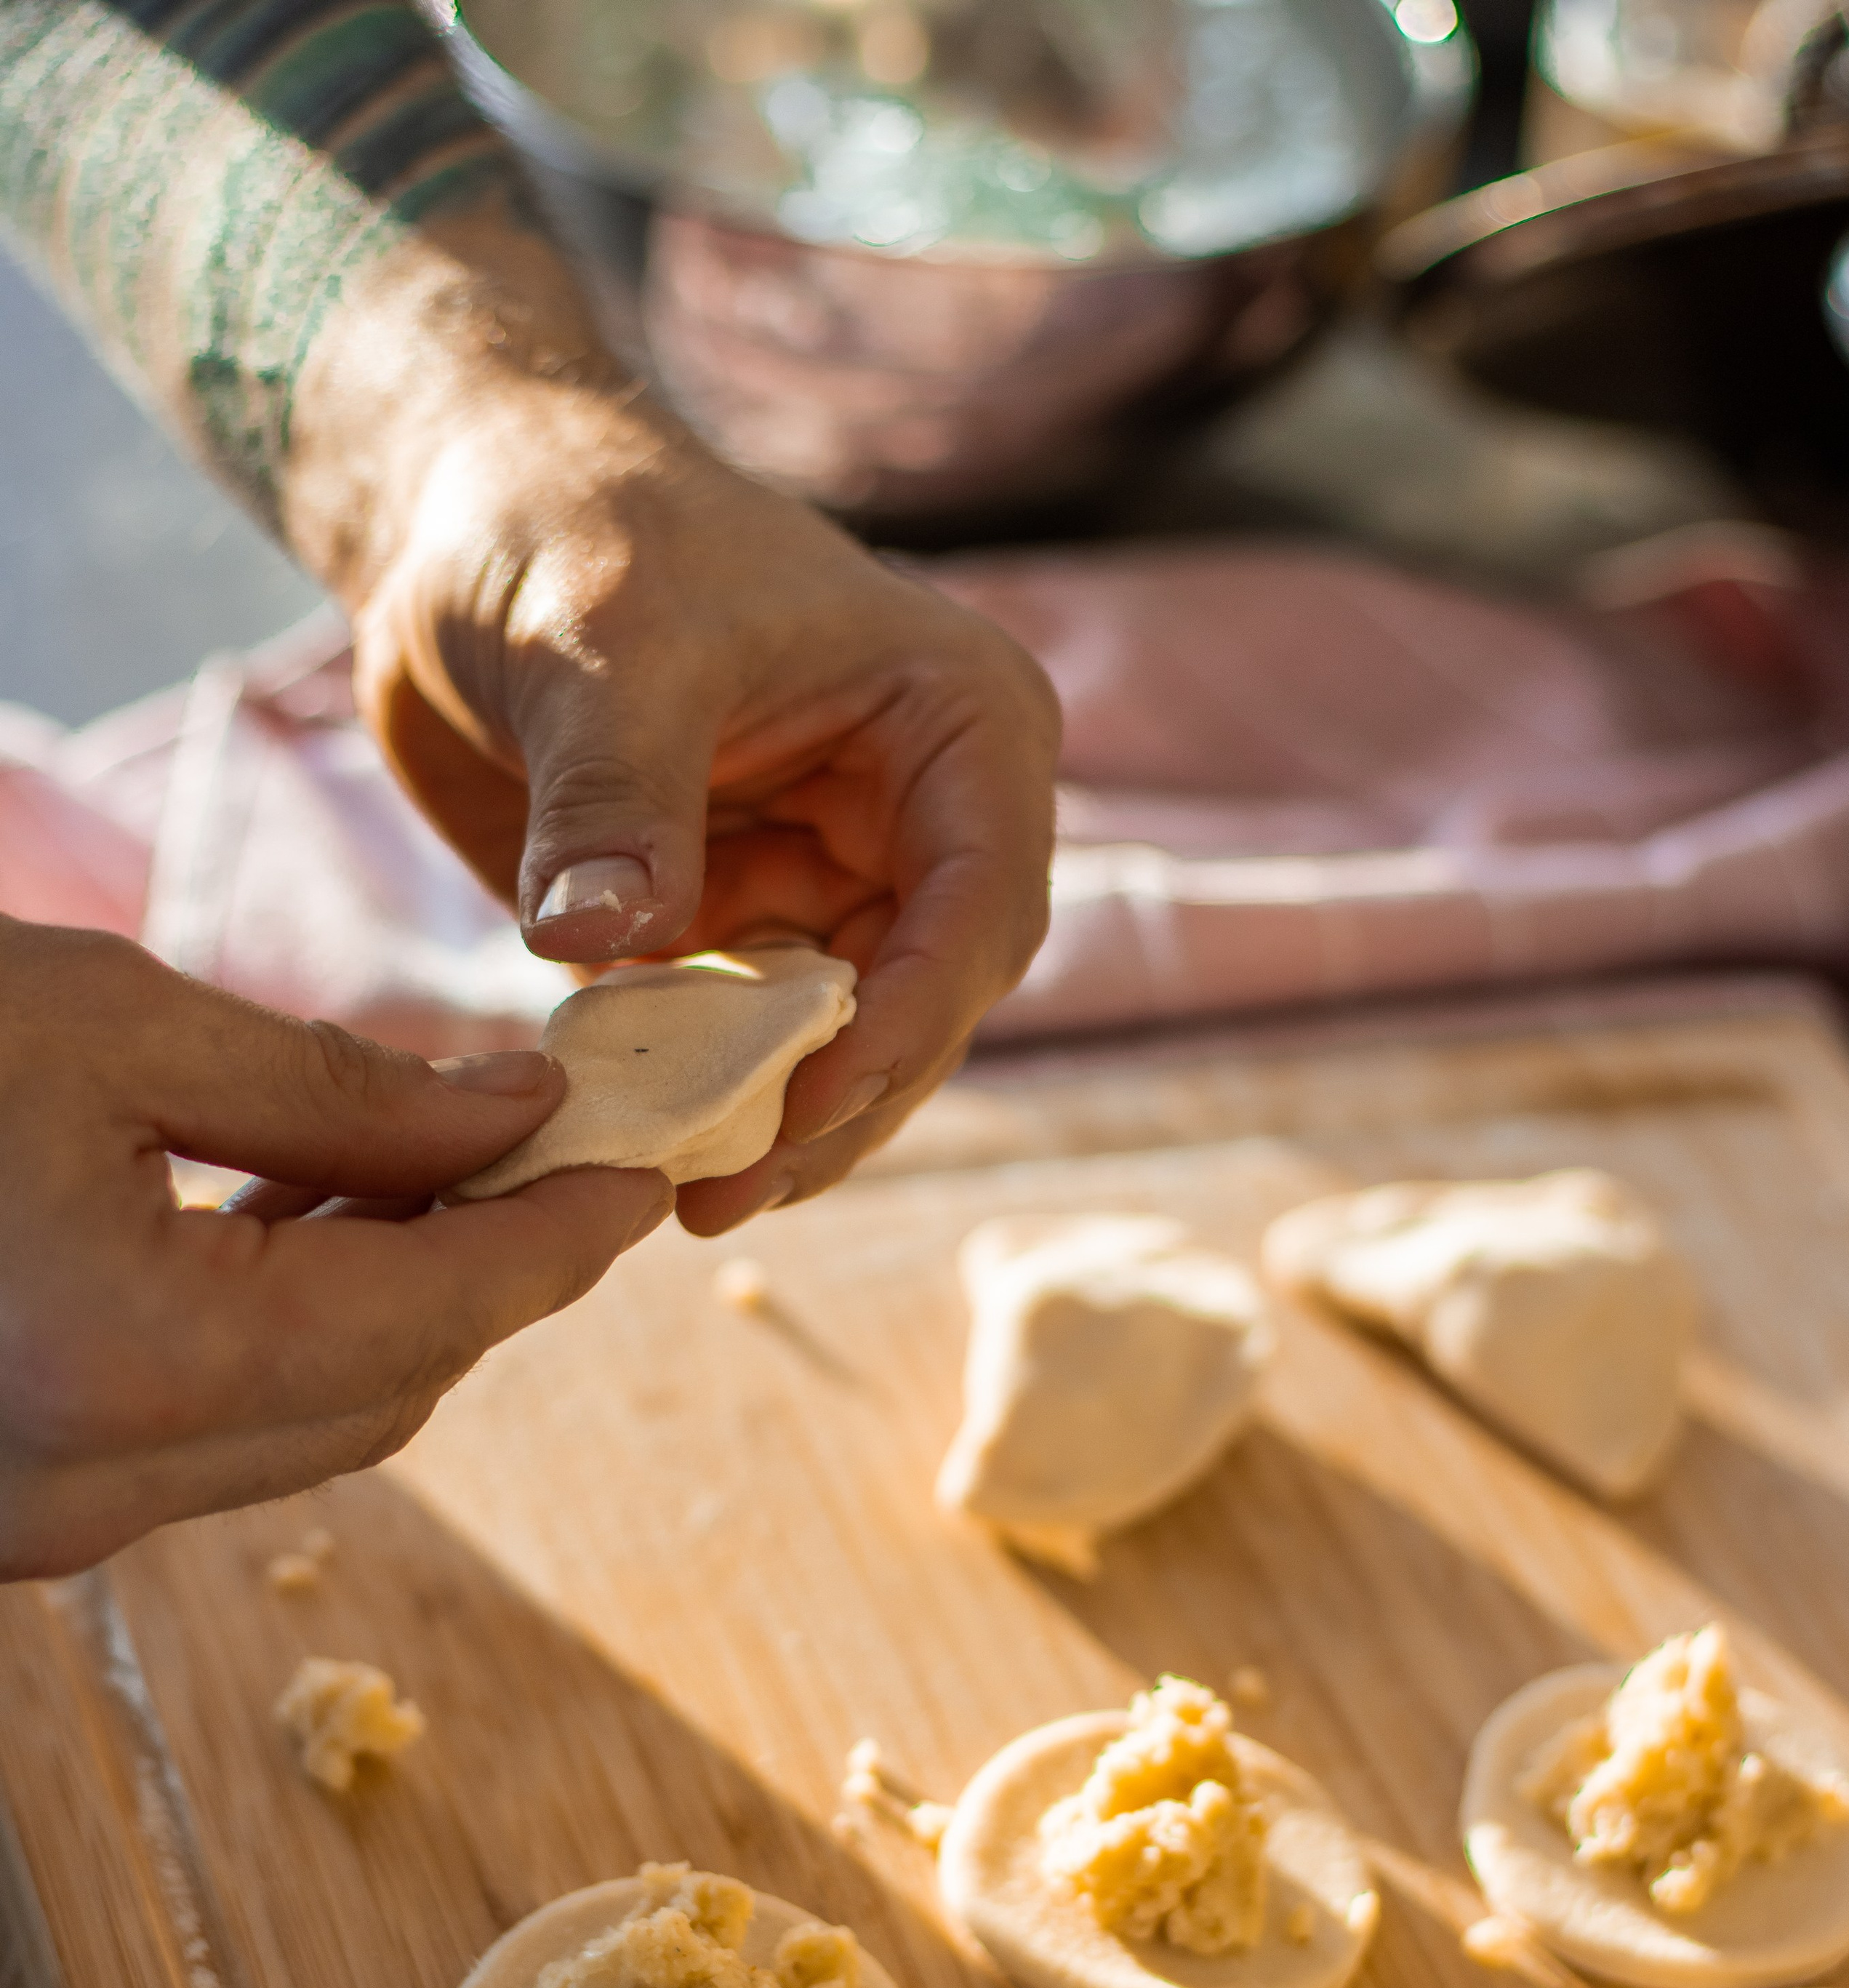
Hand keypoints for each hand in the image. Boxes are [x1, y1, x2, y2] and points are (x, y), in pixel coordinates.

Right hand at [0, 920, 669, 1579]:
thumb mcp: (104, 1025)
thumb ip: (333, 1090)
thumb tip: (518, 1114)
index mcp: (135, 1369)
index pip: (434, 1313)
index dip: (560, 1240)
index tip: (646, 1172)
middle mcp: (94, 1487)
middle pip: (388, 1390)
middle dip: (491, 1271)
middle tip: (564, 1153)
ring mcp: (47, 1516)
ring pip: (307, 1421)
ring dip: (395, 1304)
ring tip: (449, 1164)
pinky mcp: (21, 1499)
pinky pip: (214, 1431)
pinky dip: (289, 1336)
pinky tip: (312, 1217)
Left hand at [331, 347, 1057, 1236]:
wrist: (459, 516)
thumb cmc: (568, 525)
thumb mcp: (600, 642)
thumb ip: (614, 795)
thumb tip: (599, 936)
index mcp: (954, 727)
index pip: (980, 904)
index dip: (910, 1018)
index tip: (810, 1101)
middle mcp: (918, 818)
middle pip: (925, 1005)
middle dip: (840, 1106)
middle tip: (727, 1194)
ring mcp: (829, 880)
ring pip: (842, 1047)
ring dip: (775, 1128)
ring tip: (687, 1200)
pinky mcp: (738, 927)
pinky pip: (742, 1046)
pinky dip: (699, 1103)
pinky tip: (634, 1152)